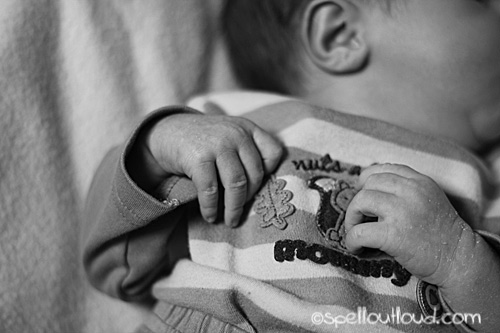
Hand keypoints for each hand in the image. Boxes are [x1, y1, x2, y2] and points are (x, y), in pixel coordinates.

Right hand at [145, 113, 282, 226]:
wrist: (168, 132)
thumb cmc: (204, 141)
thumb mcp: (230, 136)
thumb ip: (246, 152)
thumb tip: (260, 191)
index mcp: (248, 128)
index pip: (273, 152)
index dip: (269, 174)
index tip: (257, 188)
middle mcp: (236, 134)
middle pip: (255, 174)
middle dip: (249, 198)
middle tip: (240, 212)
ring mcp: (217, 144)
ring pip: (236, 184)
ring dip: (234, 208)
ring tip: (230, 221)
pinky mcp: (198, 157)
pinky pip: (211, 189)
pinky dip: (211, 207)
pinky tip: (210, 215)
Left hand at [343, 163, 468, 285]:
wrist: (459, 259)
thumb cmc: (441, 234)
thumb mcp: (429, 199)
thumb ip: (407, 190)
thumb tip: (368, 189)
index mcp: (419, 181)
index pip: (383, 169)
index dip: (366, 181)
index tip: (363, 194)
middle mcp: (410, 191)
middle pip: (368, 184)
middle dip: (358, 202)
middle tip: (359, 220)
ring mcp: (401, 212)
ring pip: (360, 202)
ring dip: (352, 219)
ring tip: (356, 232)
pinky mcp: (393, 234)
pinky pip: (359, 232)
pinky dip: (351, 241)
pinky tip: (356, 248)